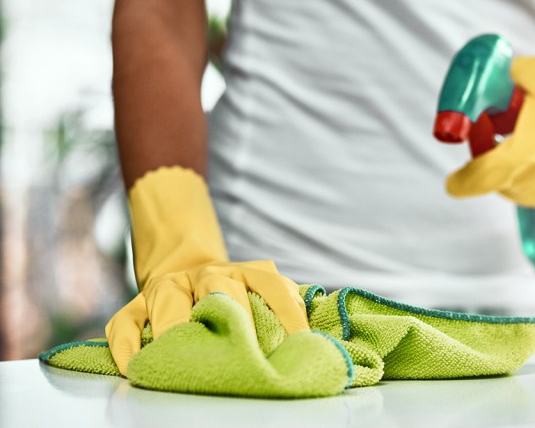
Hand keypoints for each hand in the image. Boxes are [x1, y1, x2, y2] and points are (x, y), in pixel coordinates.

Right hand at [106, 260, 308, 375]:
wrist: (183, 265)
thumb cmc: (230, 296)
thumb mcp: (259, 293)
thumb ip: (283, 309)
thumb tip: (313, 341)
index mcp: (243, 272)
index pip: (271, 286)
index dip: (287, 312)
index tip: (301, 341)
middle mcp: (206, 274)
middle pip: (218, 288)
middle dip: (231, 318)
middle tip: (242, 352)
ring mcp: (167, 287)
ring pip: (168, 299)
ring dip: (176, 329)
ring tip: (182, 357)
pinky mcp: (133, 305)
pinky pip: (125, 323)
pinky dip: (128, 346)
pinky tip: (136, 366)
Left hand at [447, 9, 534, 208]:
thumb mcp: (532, 73)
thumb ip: (498, 92)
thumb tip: (470, 105)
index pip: (490, 174)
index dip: (466, 181)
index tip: (453, 183)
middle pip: (505, 186)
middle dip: (491, 172)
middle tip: (492, 147)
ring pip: (526, 195)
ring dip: (514, 179)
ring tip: (527, 148)